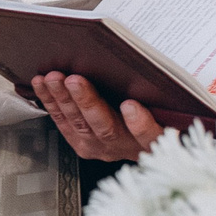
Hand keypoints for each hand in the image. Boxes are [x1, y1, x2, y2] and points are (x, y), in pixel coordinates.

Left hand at [29, 72, 165, 161]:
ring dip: (64, 100)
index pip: (152, 137)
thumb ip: (163, 95)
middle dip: (88, 103)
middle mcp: (128, 149)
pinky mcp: (84, 146)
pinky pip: (65, 124)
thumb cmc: (162, 117)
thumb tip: (149, 66)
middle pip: (108, 129)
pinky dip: (52, 103)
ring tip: (54, 78)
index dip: (141, 124)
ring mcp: (103, 149)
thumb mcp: (173, 109)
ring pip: (81, 127)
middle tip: (75, 80)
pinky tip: (43, 85)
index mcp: (156, 141)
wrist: (148, 143)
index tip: (132, 105)